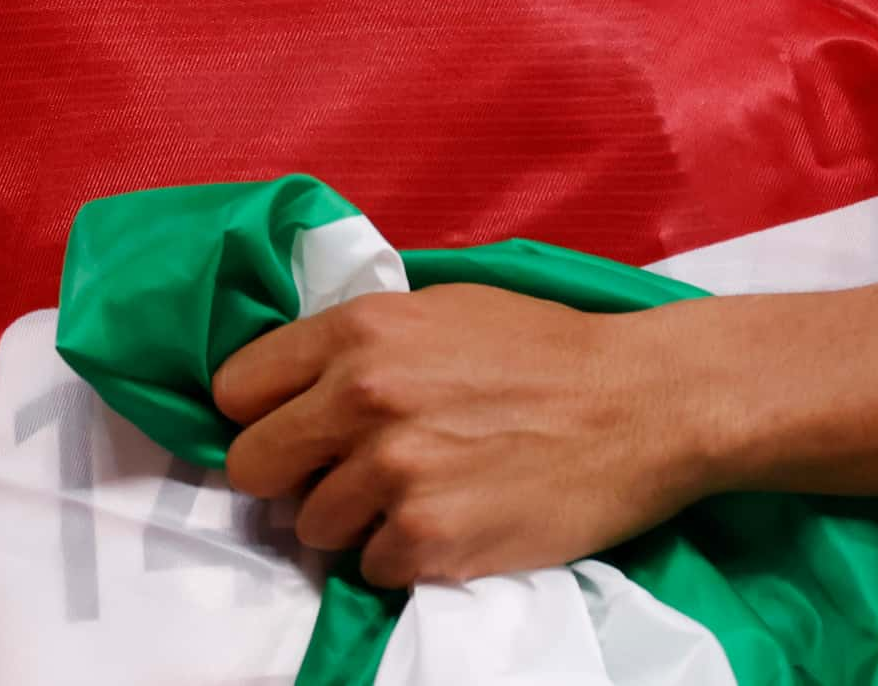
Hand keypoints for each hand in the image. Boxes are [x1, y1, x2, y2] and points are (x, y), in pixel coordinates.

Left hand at [213, 285, 709, 588]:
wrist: (642, 405)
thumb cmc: (546, 350)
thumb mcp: (443, 308)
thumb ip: (361, 341)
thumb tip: (292, 383)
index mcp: (362, 330)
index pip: (236, 386)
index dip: (261, 411)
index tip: (290, 425)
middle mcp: (365, 397)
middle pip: (252, 465)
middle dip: (290, 474)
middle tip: (343, 471)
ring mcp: (395, 473)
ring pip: (313, 527)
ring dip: (355, 520)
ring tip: (420, 493)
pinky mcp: (431, 539)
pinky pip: (372, 569)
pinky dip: (404, 556)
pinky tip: (452, 521)